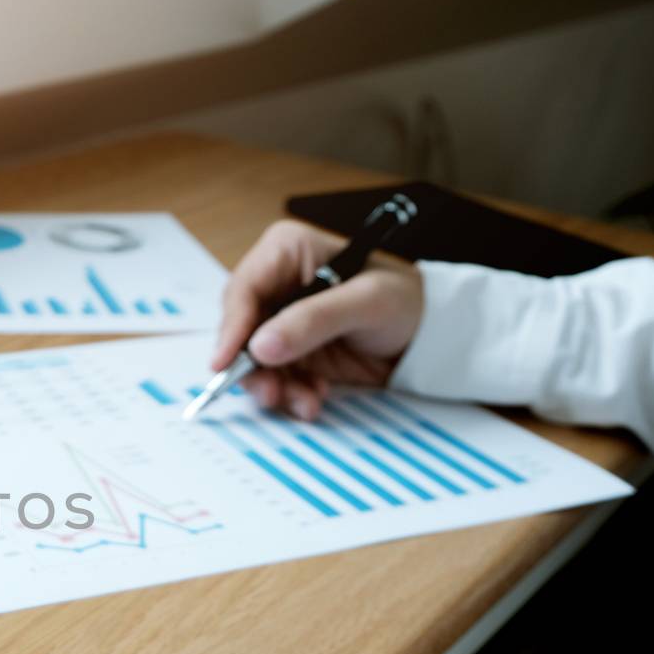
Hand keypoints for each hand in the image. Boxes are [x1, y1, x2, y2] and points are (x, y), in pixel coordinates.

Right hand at [213, 220, 424, 419]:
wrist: (429, 333)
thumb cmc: (404, 299)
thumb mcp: (366, 303)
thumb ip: (313, 321)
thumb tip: (261, 346)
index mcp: (287, 252)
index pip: (244, 290)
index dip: (231, 328)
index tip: (224, 363)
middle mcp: (276, 284)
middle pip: (240, 329)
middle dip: (253, 366)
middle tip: (270, 392)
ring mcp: (281, 321)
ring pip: (252, 360)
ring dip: (274, 386)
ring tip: (304, 401)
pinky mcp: (290, 351)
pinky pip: (273, 377)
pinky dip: (289, 393)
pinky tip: (314, 398)